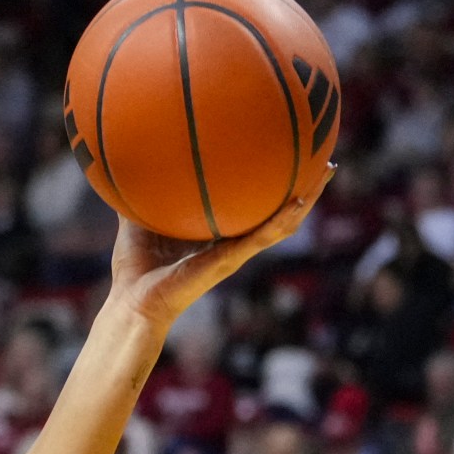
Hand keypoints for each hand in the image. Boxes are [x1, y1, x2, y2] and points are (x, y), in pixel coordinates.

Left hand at [103, 169, 332, 330]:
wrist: (133, 299)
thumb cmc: (136, 265)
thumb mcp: (138, 217)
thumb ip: (140, 190)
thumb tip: (128, 154)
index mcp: (217, 232)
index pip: (252, 205)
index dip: (272, 184)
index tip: (289, 156)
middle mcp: (233, 241)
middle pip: (277, 212)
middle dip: (304, 187)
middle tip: (325, 161)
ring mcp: (235, 251)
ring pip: (282, 224)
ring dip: (307, 199)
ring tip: (325, 172)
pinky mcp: (230, 260)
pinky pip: (262, 238)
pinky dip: (282, 221)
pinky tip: (299, 202)